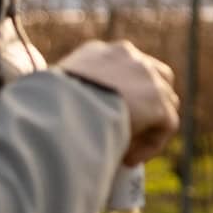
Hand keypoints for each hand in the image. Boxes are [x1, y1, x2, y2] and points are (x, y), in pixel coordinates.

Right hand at [58, 39, 180, 164]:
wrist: (61, 107)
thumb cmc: (45, 104)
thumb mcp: (53, 92)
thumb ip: (69, 95)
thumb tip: (66, 119)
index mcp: (101, 52)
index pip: (126, 68)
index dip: (125, 94)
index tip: (111, 117)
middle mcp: (129, 56)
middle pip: (156, 78)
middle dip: (150, 103)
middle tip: (132, 130)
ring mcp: (148, 76)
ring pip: (165, 102)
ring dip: (150, 127)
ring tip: (127, 149)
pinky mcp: (158, 100)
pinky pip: (167, 124)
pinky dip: (151, 144)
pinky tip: (128, 160)